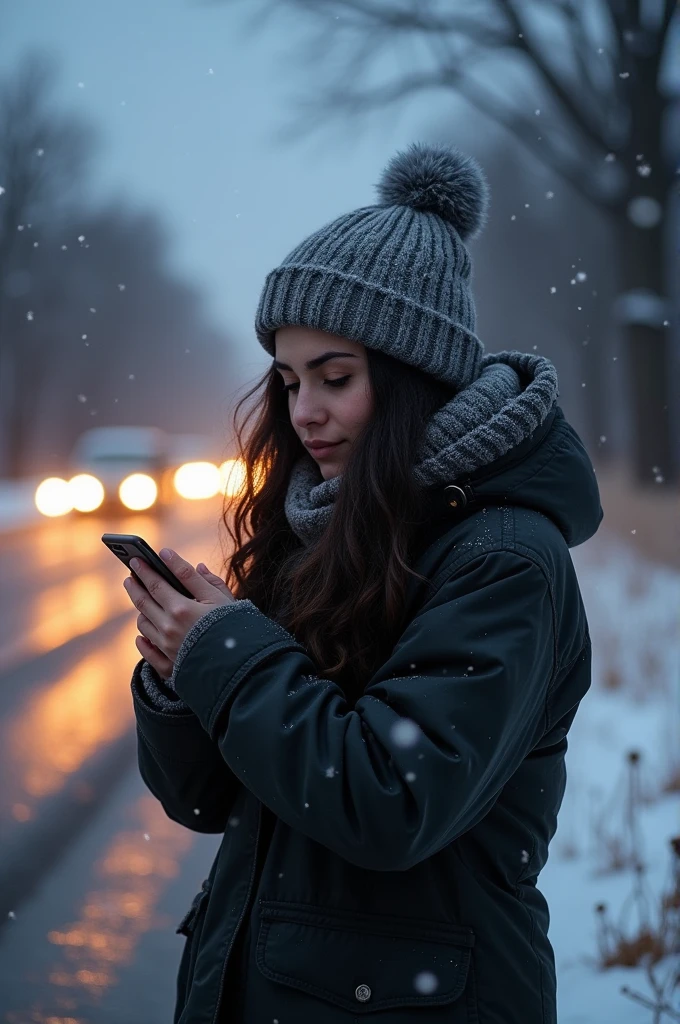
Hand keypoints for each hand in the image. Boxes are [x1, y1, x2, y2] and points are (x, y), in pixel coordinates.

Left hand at [123, 548, 235, 678]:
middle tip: (130, 574)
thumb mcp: (221, 599)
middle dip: (135, 585)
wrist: (242, 665)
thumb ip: (203, 580)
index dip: (146, 570)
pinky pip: (148, 653)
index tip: (137, 558)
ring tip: (142, 600)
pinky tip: (142, 635)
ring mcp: (167, 649)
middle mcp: (169, 628)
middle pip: (144, 602)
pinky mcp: (170, 667)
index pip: (156, 584)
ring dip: (141, 611)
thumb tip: (193, 564)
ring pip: (144, 625)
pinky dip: (143, 642)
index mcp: (182, 609)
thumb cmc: (234, 627)